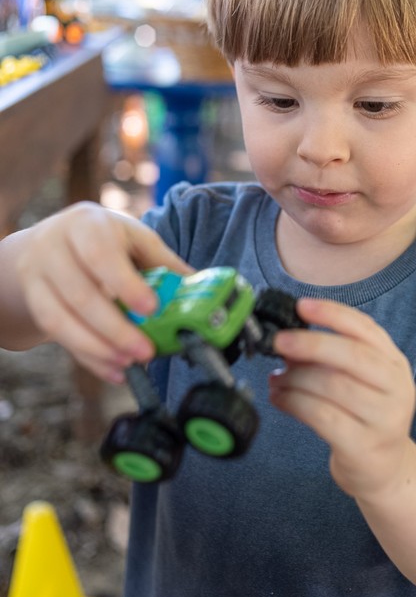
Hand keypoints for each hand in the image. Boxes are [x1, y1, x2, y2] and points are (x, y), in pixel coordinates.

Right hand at [14, 203, 192, 381]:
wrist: (49, 243)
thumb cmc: (104, 239)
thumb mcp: (133, 239)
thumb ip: (163, 262)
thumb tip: (202, 287)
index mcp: (88, 225)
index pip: (101, 255)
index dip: (125, 284)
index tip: (151, 309)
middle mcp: (54, 247)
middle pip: (80, 294)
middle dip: (114, 328)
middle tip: (145, 352)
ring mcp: (36, 275)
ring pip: (59, 319)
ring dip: (97, 348)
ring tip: (129, 364)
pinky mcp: (32, 301)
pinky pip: (55, 335)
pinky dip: (86, 357)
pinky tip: (113, 371)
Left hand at [268, 298, 415, 499]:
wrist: (385, 470)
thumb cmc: (366, 418)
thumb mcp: (362, 382)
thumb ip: (334, 360)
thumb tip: (289, 341)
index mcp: (395, 364)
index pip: (367, 330)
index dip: (334, 314)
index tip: (301, 306)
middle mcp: (397, 388)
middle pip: (353, 356)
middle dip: (311, 344)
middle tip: (279, 341)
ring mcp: (383, 419)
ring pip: (333, 387)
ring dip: (296, 378)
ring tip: (275, 377)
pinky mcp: (363, 446)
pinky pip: (322, 417)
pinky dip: (294, 403)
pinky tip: (279, 398)